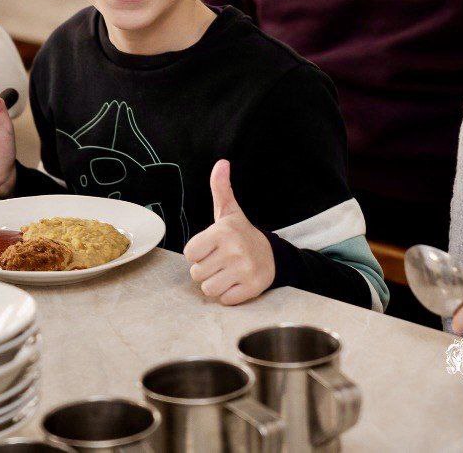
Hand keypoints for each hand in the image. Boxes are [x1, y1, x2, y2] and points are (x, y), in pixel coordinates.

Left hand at [183, 160, 274, 305]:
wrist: (272, 255)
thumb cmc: (241, 234)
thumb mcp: (229, 212)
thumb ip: (221, 188)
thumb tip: (221, 163)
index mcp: (223, 232)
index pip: (189, 253)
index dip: (198, 253)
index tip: (211, 248)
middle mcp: (234, 250)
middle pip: (196, 274)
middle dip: (206, 270)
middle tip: (221, 261)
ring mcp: (244, 270)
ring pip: (208, 289)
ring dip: (216, 284)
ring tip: (228, 272)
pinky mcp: (252, 288)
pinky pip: (225, 300)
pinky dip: (229, 295)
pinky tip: (238, 282)